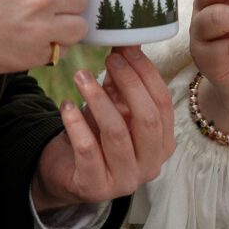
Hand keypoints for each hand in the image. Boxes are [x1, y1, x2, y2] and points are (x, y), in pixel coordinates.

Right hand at [0, 0, 87, 79]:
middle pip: (81, 0)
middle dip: (67, 3)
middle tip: (47, 8)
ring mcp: (40, 28)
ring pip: (78, 28)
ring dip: (65, 27)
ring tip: (44, 26)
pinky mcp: (33, 55)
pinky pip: (61, 51)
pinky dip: (51, 48)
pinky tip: (31, 41)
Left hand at [31, 47, 174, 211]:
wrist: (67, 172)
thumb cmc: (96, 137)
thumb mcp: (114, 107)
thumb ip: (122, 81)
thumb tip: (126, 41)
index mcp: (163, 144)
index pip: (163, 104)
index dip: (146, 74)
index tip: (126, 50)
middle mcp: (150, 165)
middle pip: (147, 118)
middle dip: (129, 83)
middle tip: (109, 60)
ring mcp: (125, 180)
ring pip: (117, 132)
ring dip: (97, 99)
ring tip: (80, 76)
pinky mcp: (95, 188)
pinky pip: (87, 149)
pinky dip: (75, 123)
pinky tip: (66, 105)